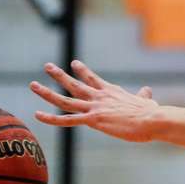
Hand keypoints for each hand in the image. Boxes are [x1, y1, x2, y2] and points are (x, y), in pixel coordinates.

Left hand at [30, 60, 155, 141]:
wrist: (152, 119)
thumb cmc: (151, 113)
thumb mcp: (146, 101)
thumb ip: (143, 96)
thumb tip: (147, 90)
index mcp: (111, 92)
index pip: (93, 79)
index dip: (83, 71)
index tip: (74, 64)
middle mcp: (99, 96)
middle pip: (75, 84)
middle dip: (59, 75)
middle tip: (48, 67)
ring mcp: (94, 107)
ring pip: (65, 99)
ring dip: (47, 92)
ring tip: (33, 85)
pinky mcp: (93, 120)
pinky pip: (67, 119)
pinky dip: (51, 117)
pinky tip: (38, 115)